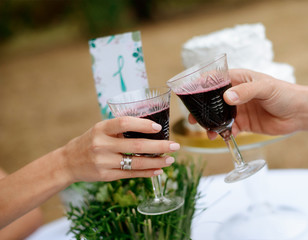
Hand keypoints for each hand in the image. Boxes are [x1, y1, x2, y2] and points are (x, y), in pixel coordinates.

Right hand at [60, 116, 179, 182]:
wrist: (68, 162)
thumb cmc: (90, 141)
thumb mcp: (100, 129)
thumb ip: (120, 129)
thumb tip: (151, 128)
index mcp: (101, 129)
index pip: (124, 123)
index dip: (142, 124)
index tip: (158, 126)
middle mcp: (101, 145)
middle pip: (135, 145)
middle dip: (159, 146)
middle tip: (175, 145)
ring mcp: (103, 162)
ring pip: (135, 163)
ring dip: (156, 162)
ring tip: (170, 159)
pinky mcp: (106, 176)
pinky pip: (130, 174)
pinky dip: (146, 172)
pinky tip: (158, 170)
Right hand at [189, 69, 307, 138]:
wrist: (301, 113)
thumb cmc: (285, 93)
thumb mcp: (266, 88)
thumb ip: (246, 92)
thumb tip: (227, 97)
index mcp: (240, 79)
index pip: (215, 79)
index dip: (201, 84)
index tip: (188, 92)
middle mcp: (236, 93)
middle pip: (213, 100)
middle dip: (201, 108)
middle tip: (192, 118)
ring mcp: (239, 109)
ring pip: (218, 116)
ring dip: (210, 123)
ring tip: (205, 130)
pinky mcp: (244, 123)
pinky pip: (229, 128)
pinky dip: (222, 133)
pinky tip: (219, 137)